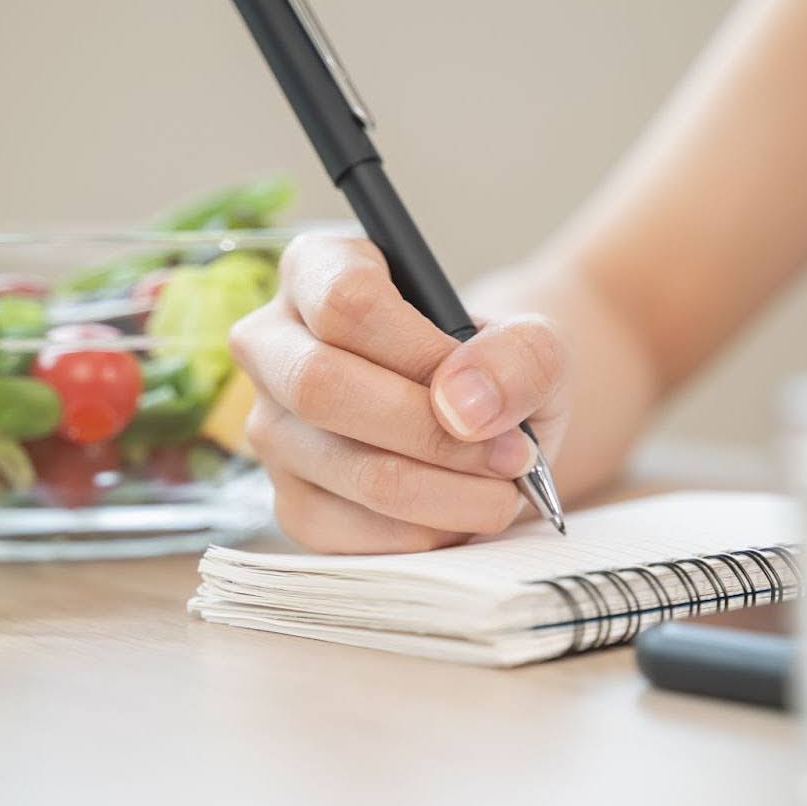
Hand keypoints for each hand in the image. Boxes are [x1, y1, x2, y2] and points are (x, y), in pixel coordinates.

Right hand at [230, 233, 570, 552]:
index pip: (345, 301)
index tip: (482, 389)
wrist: (486, 425)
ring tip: (505, 485)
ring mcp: (273, 432)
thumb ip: (520, 354)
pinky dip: (430, 532)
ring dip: (449, 492)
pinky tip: (463, 511)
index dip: (421, 352)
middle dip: (433, 433)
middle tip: (514, 454)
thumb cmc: (494, 367)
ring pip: (351, 470)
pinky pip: (357, 534)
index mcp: (317, 270)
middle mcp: (273, 347)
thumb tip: (463, 404)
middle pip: (322, 386)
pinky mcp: (292, 506)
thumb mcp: (533, 342)